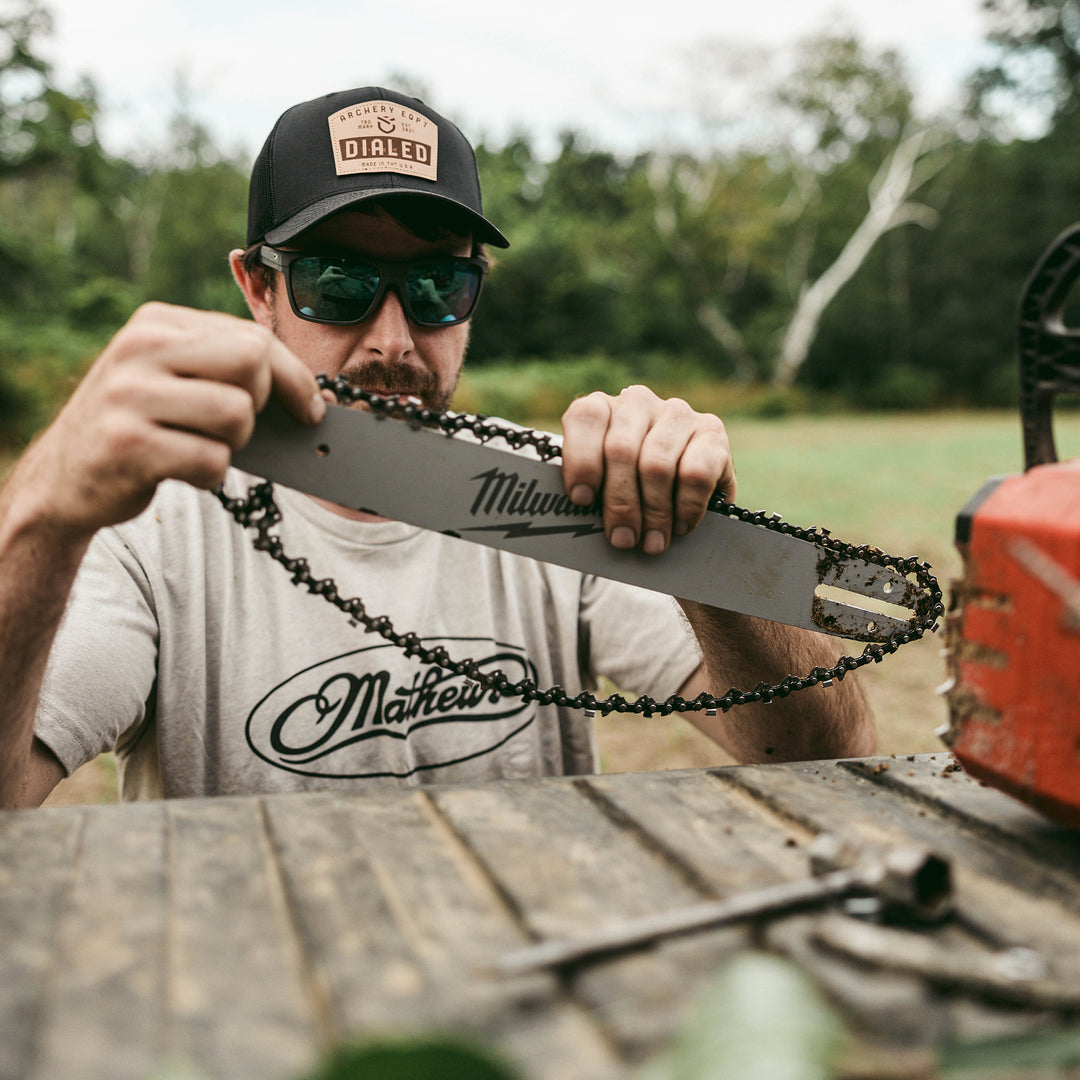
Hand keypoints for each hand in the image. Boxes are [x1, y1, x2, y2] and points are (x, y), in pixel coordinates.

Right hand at [12, 303, 324, 535]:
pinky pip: (213, 460)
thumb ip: (226, 370)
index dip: (295, 378)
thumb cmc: (139, 426)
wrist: (64, 477)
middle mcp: (140, 350)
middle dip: (261, 406)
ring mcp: (129, 395)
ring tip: (200, 447)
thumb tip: (315, 397)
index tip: (310, 408)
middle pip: (253, 364)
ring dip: (233, 445)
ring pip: (237, 414)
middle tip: (231, 427)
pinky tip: (182, 471)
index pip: (254, 338)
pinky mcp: (128, 444)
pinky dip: (210, 476)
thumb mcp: (172, 378)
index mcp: (157, 324)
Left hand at [560, 385, 733, 554]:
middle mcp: (638, 402)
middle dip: (620, 503)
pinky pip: (696, 473)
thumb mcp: (604, 485)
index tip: (582, 500)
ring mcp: (676, 413)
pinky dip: (687, 506)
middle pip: (621, 450)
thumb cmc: (632, 491)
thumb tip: (585, 515)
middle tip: (622, 539)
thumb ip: (591, 491)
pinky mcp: (712, 432)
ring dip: (654, 512)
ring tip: (652, 541)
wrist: (683, 494)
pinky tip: (681, 525)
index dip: (582, 460)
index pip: (585, 418)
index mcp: (602, 408)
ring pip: (656, 464)